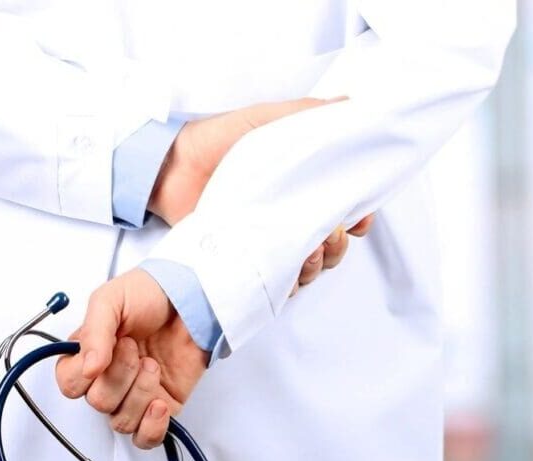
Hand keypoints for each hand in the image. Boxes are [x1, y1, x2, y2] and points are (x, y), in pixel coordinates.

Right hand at [55, 270, 204, 448]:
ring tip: (153, 365)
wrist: (193, 299)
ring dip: (139, 393)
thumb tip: (87, 368)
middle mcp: (109, 379)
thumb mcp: (112, 300)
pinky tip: (160, 403)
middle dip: (119, 375)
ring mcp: (136, 395)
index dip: (85, 373)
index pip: (69, 385)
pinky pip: (146, 437)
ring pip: (121, 421)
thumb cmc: (150, 295)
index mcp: (89, 356)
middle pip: (98, 403)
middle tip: (135, 349)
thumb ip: (94, 333)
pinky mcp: (163, 405)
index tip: (109, 348)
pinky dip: (151, 427)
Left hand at [147, 95, 372, 293]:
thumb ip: (308, 115)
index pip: (348, 209)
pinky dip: (291, 280)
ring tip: (308, 249)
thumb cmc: (218, 141)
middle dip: (341, 243)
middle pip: (337, 245)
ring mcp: (273, 242)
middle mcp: (293, 217)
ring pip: (316, 267)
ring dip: (320, 262)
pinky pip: (283, 284)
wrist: (172, 168)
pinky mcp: (253, 262)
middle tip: (331, 232)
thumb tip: (349, 105)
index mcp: (304, 187)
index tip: (361, 216)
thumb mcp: (266, 121)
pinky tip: (286, 267)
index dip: (361, 216)